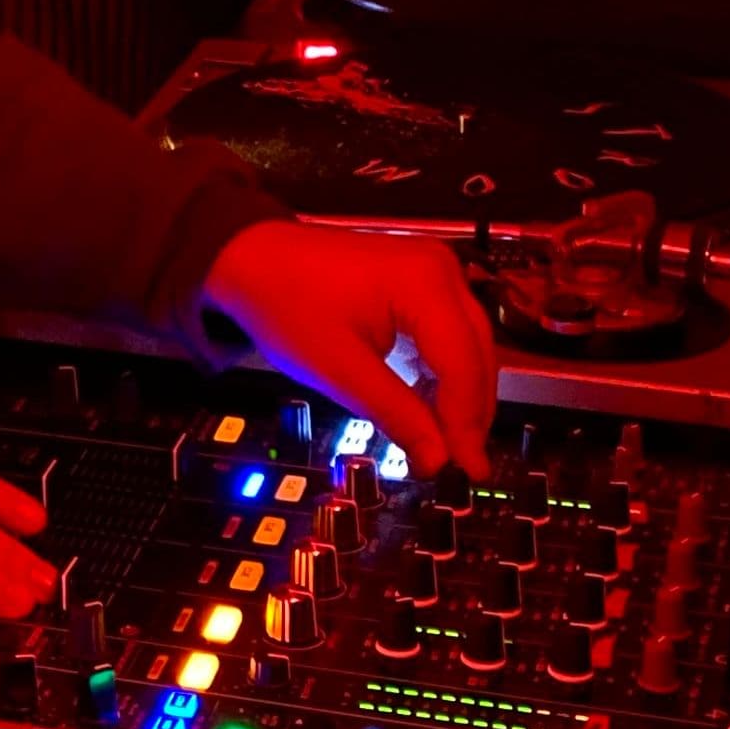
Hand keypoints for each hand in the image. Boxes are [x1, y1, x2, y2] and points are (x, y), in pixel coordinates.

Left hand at [199, 219, 497, 481]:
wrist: (253, 260)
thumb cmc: (286, 303)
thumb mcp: (339, 369)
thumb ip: (397, 414)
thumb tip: (438, 460)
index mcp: (425, 281)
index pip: (463, 364)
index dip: (468, 423)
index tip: (468, 469)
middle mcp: (441, 270)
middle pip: (476, 355)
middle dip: (469, 413)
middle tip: (462, 466)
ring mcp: (435, 273)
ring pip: (468, 348)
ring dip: (459, 398)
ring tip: (446, 446)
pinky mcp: (422, 284)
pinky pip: (447, 337)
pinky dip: (442, 376)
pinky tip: (431, 411)